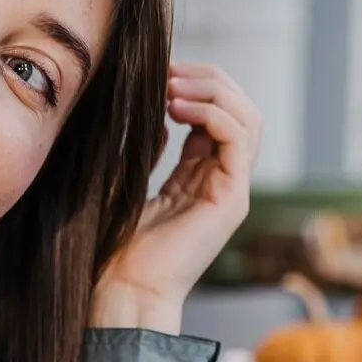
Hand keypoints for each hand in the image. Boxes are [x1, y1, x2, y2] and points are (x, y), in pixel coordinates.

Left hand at [90, 63, 262, 333]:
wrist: (122, 290)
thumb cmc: (115, 245)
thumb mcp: (127, 182)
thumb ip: (145, 147)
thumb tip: (157, 112)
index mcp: (199, 177)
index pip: (216, 115)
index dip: (194, 86)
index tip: (159, 74)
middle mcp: (222, 181)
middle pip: (239, 110)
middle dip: (208, 80)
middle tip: (170, 71)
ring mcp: (231, 191)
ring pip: (247, 117)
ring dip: (213, 90)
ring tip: (173, 86)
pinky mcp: (232, 200)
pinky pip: (239, 138)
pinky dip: (213, 112)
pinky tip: (177, 107)